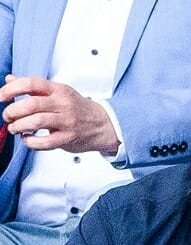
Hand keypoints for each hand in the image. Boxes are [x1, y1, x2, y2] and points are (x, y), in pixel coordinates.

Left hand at [0, 74, 119, 153]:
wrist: (104, 125)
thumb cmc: (79, 109)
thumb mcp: (58, 92)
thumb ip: (34, 87)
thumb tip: (10, 80)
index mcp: (58, 90)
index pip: (30, 84)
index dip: (10, 89)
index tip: (1, 97)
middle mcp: (62, 104)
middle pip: (30, 104)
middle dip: (12, 111)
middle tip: (7, 116)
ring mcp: (67, 122)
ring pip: (35, 122)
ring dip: (18, 126)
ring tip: (15, 128)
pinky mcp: (68, 139)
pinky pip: (45, 142)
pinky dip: (30, 142)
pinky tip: (28, 139)